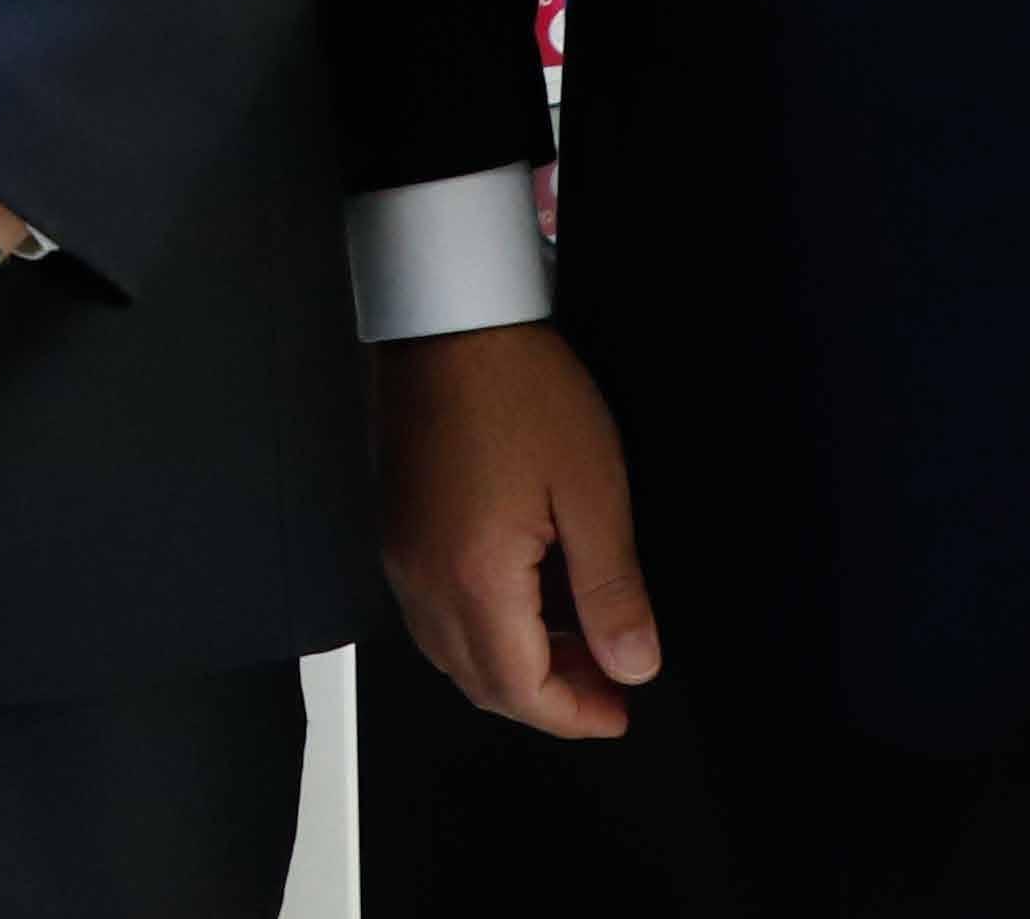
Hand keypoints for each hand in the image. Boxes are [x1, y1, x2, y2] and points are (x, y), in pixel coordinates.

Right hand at [378, 321, 661, 740]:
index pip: (520, 689)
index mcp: (473, 577)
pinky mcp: (396, 528)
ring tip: (575, 642)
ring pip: (451, 653)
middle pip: (480, 682)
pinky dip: (480, 630)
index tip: (621, 709)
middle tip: (608, 681)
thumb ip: (611, 588)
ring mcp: (401, 555)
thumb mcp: (592, 488)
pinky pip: (432, 612)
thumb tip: (633, 665)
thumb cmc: (517, 387)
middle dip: (547, 698)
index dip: (575, 714)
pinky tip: (523, 601)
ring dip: (513, 666)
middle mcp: (423, 579)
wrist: (447, 316)